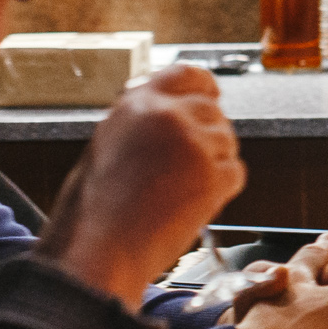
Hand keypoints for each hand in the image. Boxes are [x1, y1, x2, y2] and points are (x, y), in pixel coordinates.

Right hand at [33, 63, 244, 304]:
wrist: (96, 253)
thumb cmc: (92, 213)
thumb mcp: (106, 147)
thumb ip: (141, 124)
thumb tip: (171, 115)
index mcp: (135, 104)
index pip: (186, 74)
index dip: (203, 87)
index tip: (211, 97)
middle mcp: (167, 115)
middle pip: (213, 111)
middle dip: (209, 137)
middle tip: (188, 171)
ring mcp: (194, 143)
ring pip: (227, 143)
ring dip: (214, 166)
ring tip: (178, 195)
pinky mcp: (213, 174)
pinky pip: (235, 173)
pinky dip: (221, 191)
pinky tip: (191, 207)